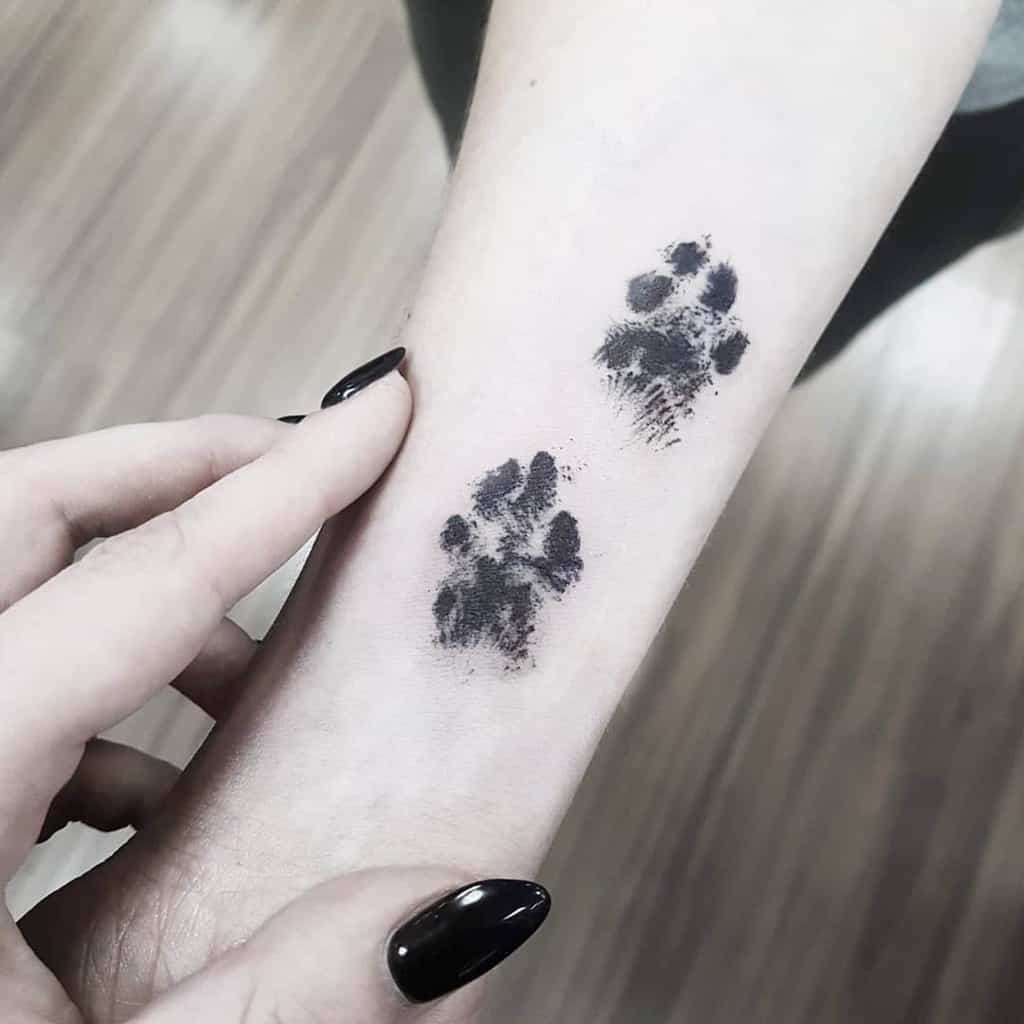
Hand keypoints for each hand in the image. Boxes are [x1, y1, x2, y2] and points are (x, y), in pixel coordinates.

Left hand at [1, 370, 545, 1022]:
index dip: (283, 488)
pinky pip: (14, 680)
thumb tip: (465, 906)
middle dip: (183, 471)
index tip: (379, 409)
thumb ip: (294, 1001)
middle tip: (308, 466)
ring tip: (258, 680)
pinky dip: (104, 689)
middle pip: (22, 519)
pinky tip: (162, 786)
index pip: (140, 586)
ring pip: (21, 592)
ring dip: (154, 597)